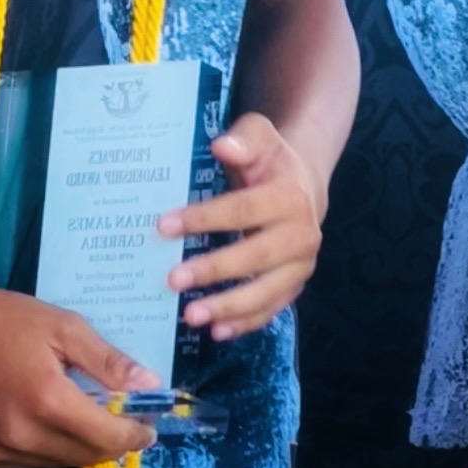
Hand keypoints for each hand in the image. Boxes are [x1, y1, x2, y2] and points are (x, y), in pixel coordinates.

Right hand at [0, 270, 159, 467]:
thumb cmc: (4, 319)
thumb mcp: (63, 326)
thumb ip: (107, 360)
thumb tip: (149, 384)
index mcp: (47, 400)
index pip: (105, 435)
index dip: (133, 435)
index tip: (149, 428)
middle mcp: (22, 435)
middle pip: (84, 454)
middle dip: (111, 442)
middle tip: (125, 423)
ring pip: (56, 462)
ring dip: (79, 447)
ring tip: (89, 420)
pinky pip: (26, 462)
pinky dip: (47, 449)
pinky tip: (50, 423)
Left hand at [158, 112, 323, 341]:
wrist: (303, 185)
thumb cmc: (270, 161)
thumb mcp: (259, 135)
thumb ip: (243, 138)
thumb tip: (222, 146)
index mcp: (290, 196)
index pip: (242, 209)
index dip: (204, 219)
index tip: (163, 227)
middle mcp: (301, 235)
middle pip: (255, 256)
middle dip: (213, 270)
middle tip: (172, 280)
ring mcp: (301, 266)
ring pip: (265, 292)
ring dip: (227, 307)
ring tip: (190, 316)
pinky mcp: (295, 287)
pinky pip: (271, 310)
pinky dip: (244, 324)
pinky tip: (216, 332)